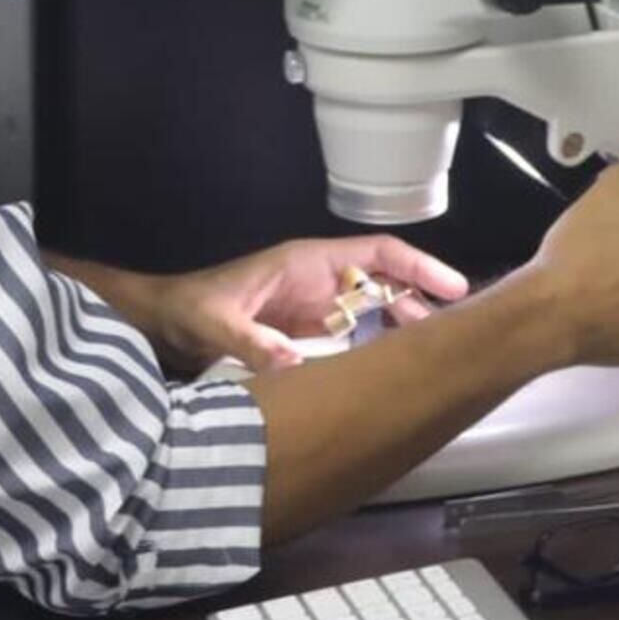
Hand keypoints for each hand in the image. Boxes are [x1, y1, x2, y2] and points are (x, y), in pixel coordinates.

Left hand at [145, 237, 469, 373]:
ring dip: (403, 323)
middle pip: (384, 281)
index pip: (376, 254)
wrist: (163, 324)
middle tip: (456, 331)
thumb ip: (251, 342)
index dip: (417, 267)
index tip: (452, 288)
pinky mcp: (306, 330)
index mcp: (307, 263)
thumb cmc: (189, 310)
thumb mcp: (216, 323)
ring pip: (374, 307)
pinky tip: (394, 365)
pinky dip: (378, 343)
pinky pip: (354, 332)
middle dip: (421, 299)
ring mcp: (314, 304)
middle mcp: (319, 279)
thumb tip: (292, 364)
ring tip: (434, 351)